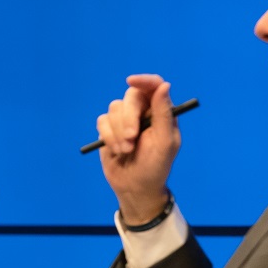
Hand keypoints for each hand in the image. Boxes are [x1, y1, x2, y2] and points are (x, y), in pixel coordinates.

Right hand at [95, 74, 180, 224]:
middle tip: (131, 138)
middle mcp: (143, 111)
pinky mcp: (108, 129)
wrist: (135, 187)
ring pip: (114, 109)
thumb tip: (164, 85)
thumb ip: (164, 113)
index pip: (153, 85)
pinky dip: (108, 136)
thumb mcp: (165, 142)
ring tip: (126, 151)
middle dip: (128, 118)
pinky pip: (102, 121)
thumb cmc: (156, 167)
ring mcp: (124, 120)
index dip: (143, 80)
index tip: (131, 81)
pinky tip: (117, 151)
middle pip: (130, 96)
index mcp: (161, 112)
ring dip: (118, 133)